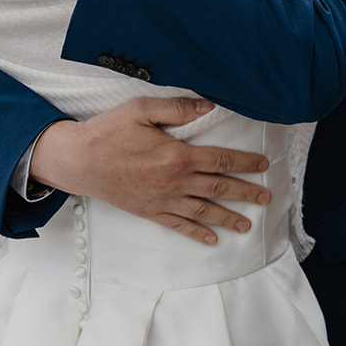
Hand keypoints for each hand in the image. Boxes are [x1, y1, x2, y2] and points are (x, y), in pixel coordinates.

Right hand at [32, 97, 271, 246]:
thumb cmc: (108, 132)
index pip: (220, 160)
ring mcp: (163, 200)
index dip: (245, 162)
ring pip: (203, 211)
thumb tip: (209, 107)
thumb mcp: (141, 110)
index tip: (263, 165)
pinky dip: (196, 233)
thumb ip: (177, 109)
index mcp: (177, 155)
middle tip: (266, 197)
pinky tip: (211, 239)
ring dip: (228, 217)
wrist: (79, 161)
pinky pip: (178, 225)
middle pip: (219, 188)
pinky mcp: (149, 211)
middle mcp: (174, 181)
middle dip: (246, 192)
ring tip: (247, 224)